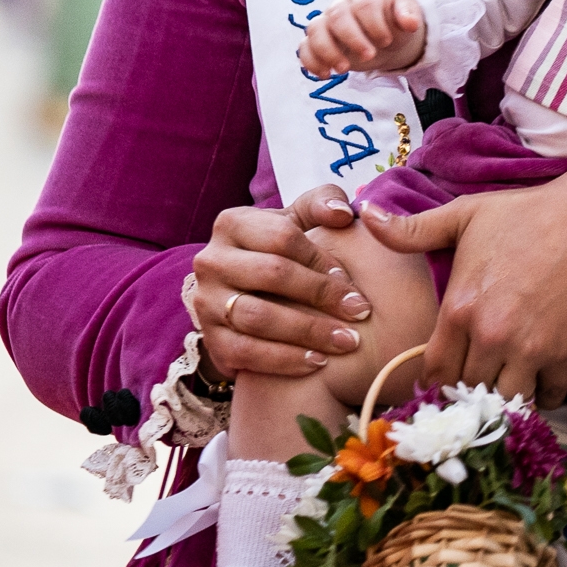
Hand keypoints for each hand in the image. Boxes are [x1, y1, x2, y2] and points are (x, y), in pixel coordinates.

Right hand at [184, 187, 374, 377]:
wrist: (244, 300)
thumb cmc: (280, 255)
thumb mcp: (296, 222)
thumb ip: (320, 204)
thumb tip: (342, 213)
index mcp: (232, 223)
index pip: (283, 236)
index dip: (322, 259)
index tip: (353, 280)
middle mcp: (211, 260)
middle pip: (272, 274)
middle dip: (322, 295)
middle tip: (360, 312)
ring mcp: (206, 302)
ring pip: (259, 317)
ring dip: (309, 331)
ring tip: (346, 341)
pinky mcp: (211, 340)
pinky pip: (247, 352)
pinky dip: (285, 360)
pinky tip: (317, 362)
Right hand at [298, 0, 426, 75]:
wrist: (377, 19)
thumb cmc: (390, 14)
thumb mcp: (405, 11)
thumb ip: (408, 13)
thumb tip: (411, 24)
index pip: (364, 3)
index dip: (374, 23)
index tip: (386, 41)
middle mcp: (341, 6)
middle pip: (337, 15)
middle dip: (352, 38)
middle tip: (369, 57)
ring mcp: (326, 23)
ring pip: (315, 29)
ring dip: (327, 51)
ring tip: (343, 70)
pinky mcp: (318, 41)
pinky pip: (304, 47)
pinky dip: (310, 61)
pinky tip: (325, 75)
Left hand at [365, 165, 566, 406]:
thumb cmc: (528, 214)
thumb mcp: (465, 215)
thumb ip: (413, 229)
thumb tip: (364, 216)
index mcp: (460, 308)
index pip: (434, 371)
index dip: (435, 382)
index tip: (442, 382)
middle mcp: (491, 336)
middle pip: (467, 391)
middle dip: (468, 392)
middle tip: (474, 387)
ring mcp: (530, 350)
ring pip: (504, 401)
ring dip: (503, 398)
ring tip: (504, 386)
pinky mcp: (566, 357)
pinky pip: (548, 397)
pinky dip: (543, 394)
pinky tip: (540, 379)